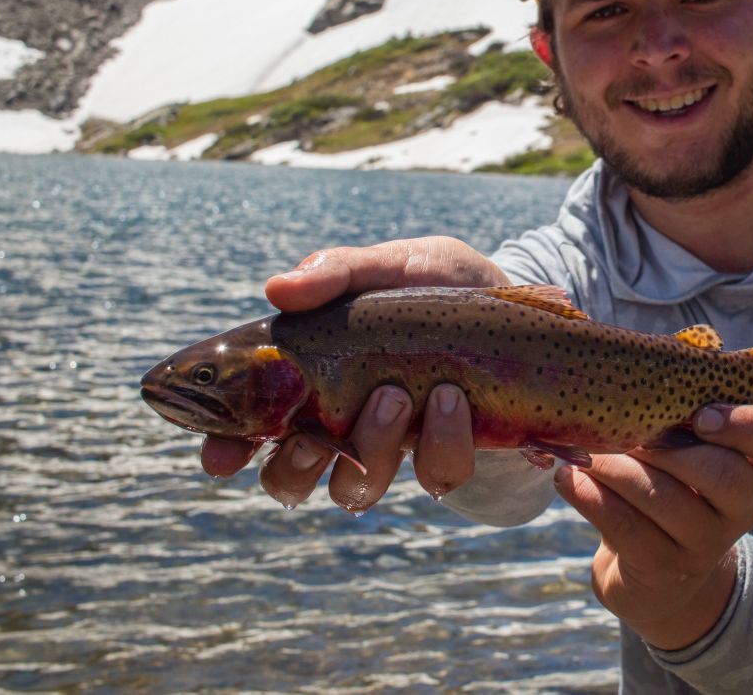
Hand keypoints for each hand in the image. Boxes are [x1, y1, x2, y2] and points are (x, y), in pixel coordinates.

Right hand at [198, 237, 507, 509]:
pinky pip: (432, 475)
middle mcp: (346, 420)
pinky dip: (439, 441)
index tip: (221, 456)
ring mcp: (397, 444)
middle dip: (291, 466)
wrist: (531, 314)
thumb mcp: (398, 265)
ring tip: (395, 396)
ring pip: (356, 487)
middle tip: (311, 433)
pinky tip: (452, 400)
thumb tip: (277, 289)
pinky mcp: (449, 456)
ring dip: (369, 446)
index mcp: (316, 373)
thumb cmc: (448, 288)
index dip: (226, 444)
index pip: (250, 420)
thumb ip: (340, 272)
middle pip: (288, 476)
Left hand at [553, 404, 752, 649]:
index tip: (702, 416)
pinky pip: (624, 526)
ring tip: (584, 454)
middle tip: (625, 433)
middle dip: (666, 448)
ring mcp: (706, 544)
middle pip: (723, 474)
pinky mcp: (664, 569)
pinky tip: (570, 478)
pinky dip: (589, 496)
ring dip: (616, 468)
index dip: (751, 424)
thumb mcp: (686, 450)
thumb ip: (678, 409)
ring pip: (664, 498)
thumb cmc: (668, 486)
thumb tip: (630, 364)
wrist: (656, 577)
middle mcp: (742, 506)